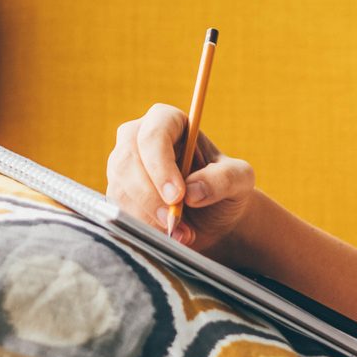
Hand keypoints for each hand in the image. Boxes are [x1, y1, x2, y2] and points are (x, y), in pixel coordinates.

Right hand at [106, 103, 256, 253]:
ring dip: (148, 216)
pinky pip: (119, 209)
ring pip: (120, 188)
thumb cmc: (225, 189)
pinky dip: (142, 227)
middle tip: (172, 221)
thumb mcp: (239, 180)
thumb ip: (223, 179)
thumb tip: (193, 191)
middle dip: (149, 195)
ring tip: (181, 232)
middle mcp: (138, 138)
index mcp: (170, 122)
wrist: (211, 217)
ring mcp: (123, 165)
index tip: (177, 196)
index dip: (160, 165)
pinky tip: (168, 234)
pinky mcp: (117, 192)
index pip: (154, 134)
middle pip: (127, 160)